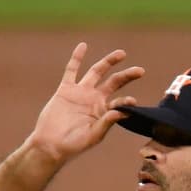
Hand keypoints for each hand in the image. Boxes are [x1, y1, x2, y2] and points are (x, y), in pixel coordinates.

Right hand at [26, 43, 144, 164]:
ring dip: (109, 62)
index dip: (126, 101)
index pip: (119, 102)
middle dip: (127, 76)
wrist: (50, 144)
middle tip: (140, 71)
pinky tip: (83, 46)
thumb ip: (106, 123)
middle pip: (114, 82)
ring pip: (97, 72)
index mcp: (103, 112)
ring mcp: (81, 93)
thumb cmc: (73, 145)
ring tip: (122, 54)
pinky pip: (71, 70)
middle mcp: (94, 100)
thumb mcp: (92, 136)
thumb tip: (122, 112)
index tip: (132, 102)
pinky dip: (77, 58)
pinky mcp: (66, 89)